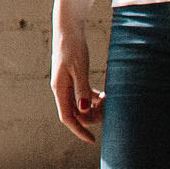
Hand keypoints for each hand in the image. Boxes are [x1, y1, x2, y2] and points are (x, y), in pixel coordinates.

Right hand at [51, 22, 103, 142]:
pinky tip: (104, 94)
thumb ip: (82, 89)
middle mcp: (61, 89)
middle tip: (110, 110)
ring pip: (80, 105)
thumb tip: (84, 110)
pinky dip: (93, 98)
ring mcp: (66, 84)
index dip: (79, 131)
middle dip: (92, 116)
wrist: (68, 28)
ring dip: (94, 107)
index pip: (67, 118)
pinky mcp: (72, 78)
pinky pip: (82, 95)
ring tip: (110, 99)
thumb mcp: (79, 68)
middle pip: (75, 113)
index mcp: (59, 89)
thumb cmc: (72, 46)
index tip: (92, 140)